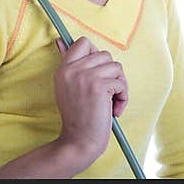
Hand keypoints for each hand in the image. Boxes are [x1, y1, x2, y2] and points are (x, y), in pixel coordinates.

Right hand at [53, 36, 128, 167]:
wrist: (79, 142)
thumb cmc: (78, 117)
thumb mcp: (67, 87)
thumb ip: (68, 64)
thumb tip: (60, 40)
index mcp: (64, 68)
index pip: (83, 42)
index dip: (96, 55)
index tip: (98, 73)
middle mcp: (72, 69)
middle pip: (105, 55)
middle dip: (112, 74)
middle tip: (107, 93)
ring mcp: (85, 76)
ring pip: (116, 67)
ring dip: (119, 86)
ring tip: (111, 102)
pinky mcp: (98, 86)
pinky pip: (121, 83)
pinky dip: (123, 97)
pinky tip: (114, 109)